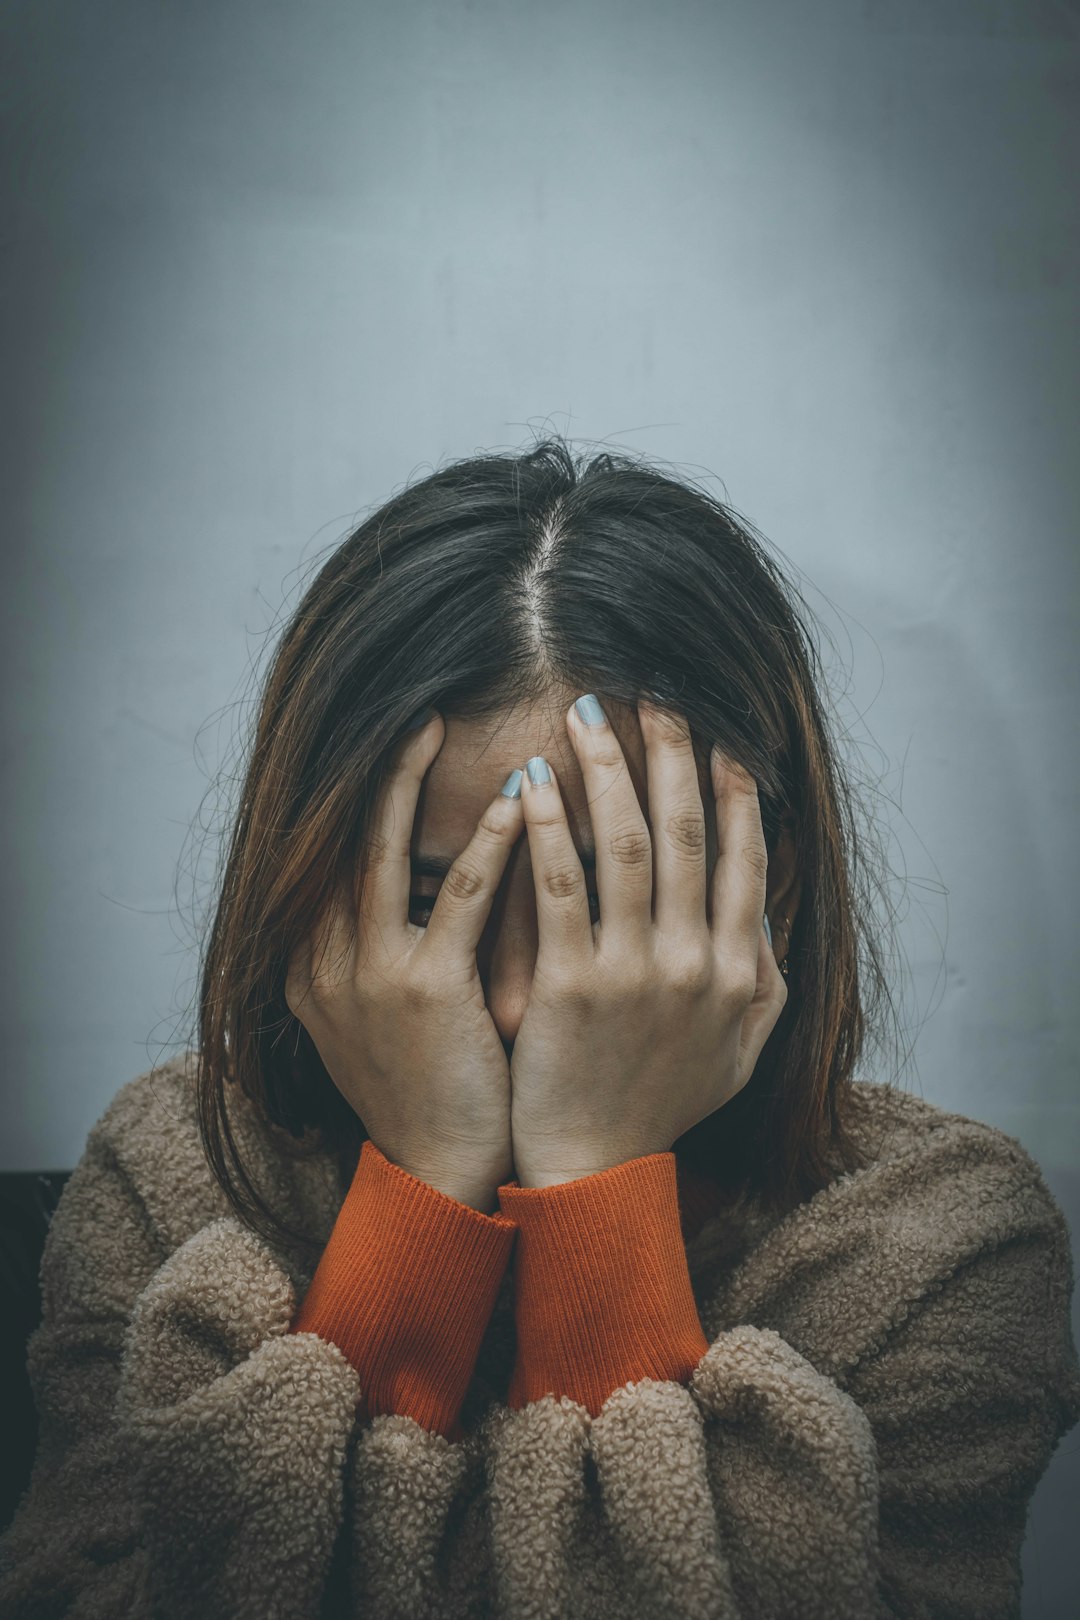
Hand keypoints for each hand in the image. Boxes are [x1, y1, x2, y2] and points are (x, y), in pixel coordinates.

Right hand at [284, 712, 524, 1209]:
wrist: (440, 1174)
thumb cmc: (432, 1088)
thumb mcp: (385, 1015)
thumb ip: (388, 947)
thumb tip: (422, 881)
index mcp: (314, 964)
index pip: (330, 856)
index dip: (358, 794)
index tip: (395, 741)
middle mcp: (325, 961)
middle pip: (341, 839)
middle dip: (374, 770)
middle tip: (412, 706)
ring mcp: (367, 975)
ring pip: (382, 852)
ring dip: (411, 782)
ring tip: (439, 724)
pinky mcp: (423, 992)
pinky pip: (457, 898)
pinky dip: (487, 844)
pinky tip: (519, 799)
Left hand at [509, 696, 787, 1186]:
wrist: (594, 1170)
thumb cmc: (660, 1106)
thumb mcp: (737, 1051)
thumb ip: (763, 979)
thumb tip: (765, 907)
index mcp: (739, 971)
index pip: (743, 857)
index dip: (733, 789)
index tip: (719, 733)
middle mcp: (697, 963)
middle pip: (686, 832)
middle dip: (671, 754)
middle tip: (652, 692)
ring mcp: (636, 972)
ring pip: (626, 844)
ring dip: (608, 770)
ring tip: (586, 714)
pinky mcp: (572, 985)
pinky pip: (560, 886)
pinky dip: (548, 827)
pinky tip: (531, 780)